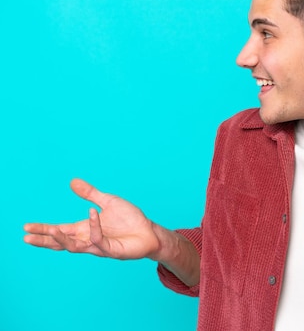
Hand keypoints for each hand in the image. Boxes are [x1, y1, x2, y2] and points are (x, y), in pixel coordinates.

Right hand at [24, 179, 159, 259]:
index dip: (43, 229)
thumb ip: (90, 193)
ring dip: (63, 239)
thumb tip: (72, 181)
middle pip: (61, 242)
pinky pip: (98, 240)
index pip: (59, 230)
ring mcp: (99, 247)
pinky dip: (94, 227)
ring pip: (75, 246)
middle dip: (44, 240)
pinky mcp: (111, 250)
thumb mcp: (108, 201)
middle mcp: (88, 239)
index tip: (26, 227)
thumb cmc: (130, 220)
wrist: (149, 231)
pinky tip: (93, 213)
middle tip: (27, 237)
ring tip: (52, 231)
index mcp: (85, 229)